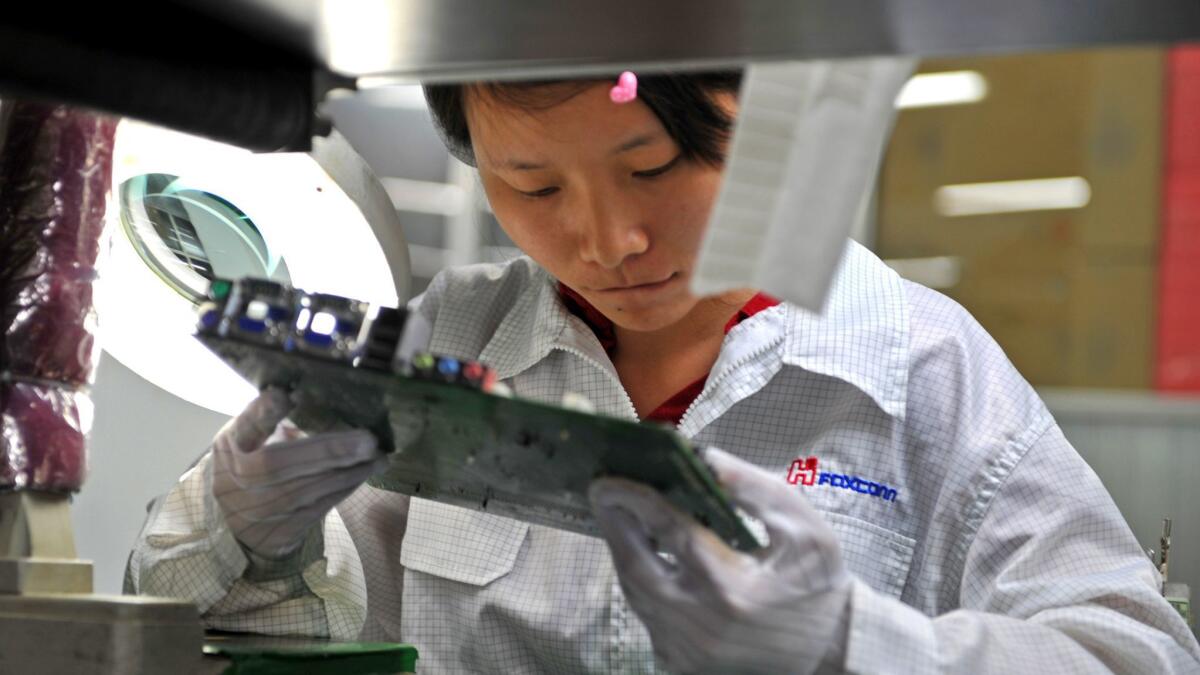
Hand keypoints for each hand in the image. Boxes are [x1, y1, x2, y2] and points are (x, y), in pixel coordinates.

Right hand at [211, 388, 386, 558]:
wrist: (235, 523)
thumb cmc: (245, 464)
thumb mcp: (243, 438)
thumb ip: (266, 418)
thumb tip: (301, 394)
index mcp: (230, 446)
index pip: (242, 428)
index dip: (260, 413)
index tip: (283, 396)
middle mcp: (240, 478)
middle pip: (279, 466)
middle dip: (327, 452)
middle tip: (367, 440)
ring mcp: (261, 507)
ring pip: (308, 488)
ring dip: (347, 471)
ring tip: (377, 455)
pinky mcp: (284, 528)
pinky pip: (320, 505)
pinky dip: (346, 486)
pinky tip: (366, 471)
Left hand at [589, 447, 852, 674]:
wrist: (830, 651)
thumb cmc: (818, 584)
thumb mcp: (804, 528)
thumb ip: (753, 489)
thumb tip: (703, 457)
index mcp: (733, 589)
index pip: (670, 532)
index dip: (636, 501)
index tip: (611, 478)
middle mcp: (702, 626)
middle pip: (636, 567)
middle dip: (614, 525)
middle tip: (603, 492)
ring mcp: (687, 651)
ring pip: (636, 594)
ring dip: (624, 552)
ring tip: (621, 516)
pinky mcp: (681, 664)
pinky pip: (648, 616)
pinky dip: (641, 582)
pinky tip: (644, 553)